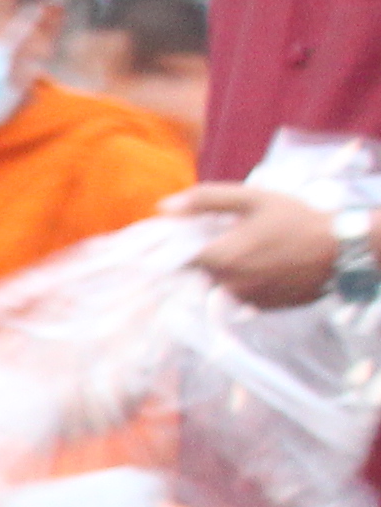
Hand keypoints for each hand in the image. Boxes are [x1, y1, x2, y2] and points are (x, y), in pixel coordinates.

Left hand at [171, 183, 340, 310]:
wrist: (342, 250)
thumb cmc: (297, 220)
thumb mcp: (252, 198)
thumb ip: (206, 200)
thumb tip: (164, 207)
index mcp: (219, 258)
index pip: (175, 257)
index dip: (175, 245)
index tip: (185, 234)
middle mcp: (226, 285)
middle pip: (197, 270)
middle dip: (206, 253)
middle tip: (233, 236)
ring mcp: (244, 300)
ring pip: (219, 282)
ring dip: (227, 268)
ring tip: (255, 249)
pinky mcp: (261, 308)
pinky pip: (239, 294)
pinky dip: (245, 280)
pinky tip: (266, 264)